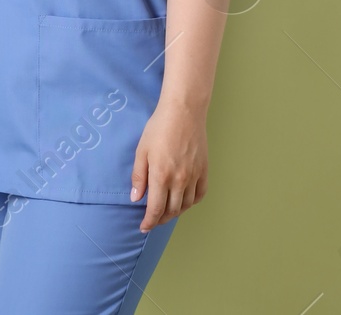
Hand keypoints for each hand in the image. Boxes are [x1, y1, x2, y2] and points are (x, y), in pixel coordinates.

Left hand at [129, 101, 207, 231]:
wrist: (183, 113)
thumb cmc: (158, 129)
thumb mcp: (142, 151)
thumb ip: (139, 176)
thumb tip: (136, 198)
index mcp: (161, 176)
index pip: (156, 208)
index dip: (149, 221)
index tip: (143, 227)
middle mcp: (180, 180)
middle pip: (172, 210)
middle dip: (160, 219)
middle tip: (152, 221)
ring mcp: (194, 176)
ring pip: (186, 205)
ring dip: (175, 213)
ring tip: (166, 213)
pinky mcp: (204, 171)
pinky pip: (200, 195)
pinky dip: (191, 202)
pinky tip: (184, 202)